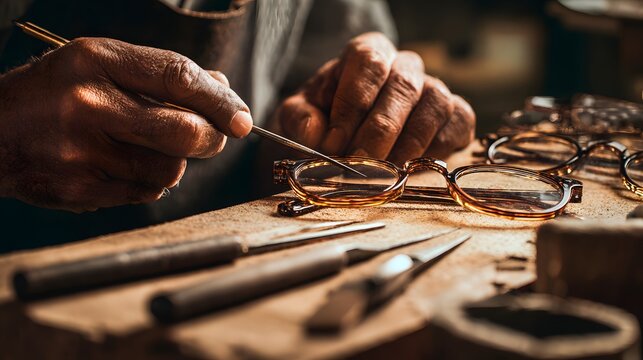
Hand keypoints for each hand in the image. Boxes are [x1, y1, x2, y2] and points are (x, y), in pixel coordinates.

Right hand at [0, 38, 251, 211]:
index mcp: (95, 61)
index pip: (178, 77)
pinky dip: (148, 181)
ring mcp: (81, 152)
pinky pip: (144, 193)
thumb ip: (161, 76)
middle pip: (184, 132)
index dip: (220, 100)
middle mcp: (88, 104)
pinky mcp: (79, 189)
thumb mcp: (100, 65)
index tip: (241, 118)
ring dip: (175, 163)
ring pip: (169, 170)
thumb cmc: (54, 95)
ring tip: (148, 148)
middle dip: (211, 138)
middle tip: (210, 137)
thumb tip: (222, 90)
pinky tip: (123, 165)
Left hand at [276, 32, 474, 163]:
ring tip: (384, 172)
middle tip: (359, 162)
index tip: (334, 142)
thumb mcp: (300, 116)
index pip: (368, 62)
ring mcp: (434, 89)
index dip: (352, 102)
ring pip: (435, 104)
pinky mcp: (455, 116)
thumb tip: (316, 133)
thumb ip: (300, 118)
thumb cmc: (324, 121)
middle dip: (379, 130)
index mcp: (367, 54)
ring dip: (409, 143)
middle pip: (403, 85)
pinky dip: (436, 149)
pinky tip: (411, 168)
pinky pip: (458, 125)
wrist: (348, 141)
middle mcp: (404, 66)